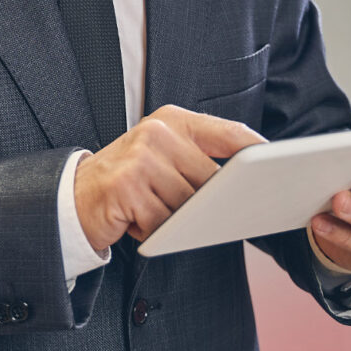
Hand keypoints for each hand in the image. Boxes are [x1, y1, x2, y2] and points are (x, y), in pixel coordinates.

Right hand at [74, 104, 263, 252]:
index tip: (278, 167)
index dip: (256, 150)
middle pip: (211, 179)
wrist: (73, 196)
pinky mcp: (127, 185)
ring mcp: (141, 157)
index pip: (228, 133)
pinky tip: (134, 219)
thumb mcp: (163, 158)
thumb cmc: (129, 181)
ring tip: (148, 209)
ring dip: (173, 219)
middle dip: (204, 203)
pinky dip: (152, 230)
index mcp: (172, 120)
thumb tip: (248, 183)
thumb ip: (199, 160)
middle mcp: (157, 132)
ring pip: (188, 205)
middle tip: (183, 210)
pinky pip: (162, 222)